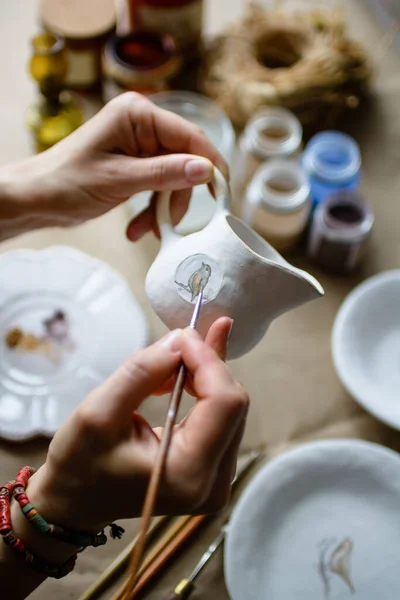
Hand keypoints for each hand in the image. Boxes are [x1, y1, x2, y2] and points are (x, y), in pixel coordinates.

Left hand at [0, 92, 227, 240]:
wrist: (38, 198)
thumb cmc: (68, 181)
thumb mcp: (120, 179)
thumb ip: (165, 173)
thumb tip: (206, 170)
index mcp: (138, 115)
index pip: (190, 136)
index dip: (210, 165)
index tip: (222, 194)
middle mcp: (142, 125)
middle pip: (185, 160)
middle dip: (178, 196)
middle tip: (170, 223)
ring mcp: (140, 145)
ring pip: (174, 178)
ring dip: (163, 208)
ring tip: (146, 231)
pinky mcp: (136, 164)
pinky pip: (159, 187)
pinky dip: (152, 209)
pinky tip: (138, 228)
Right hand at [26, 318, 246, 537]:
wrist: (76, 501)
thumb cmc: (79, 462)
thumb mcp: (98, 411)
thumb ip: (142, 372)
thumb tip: (182, 339)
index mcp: (188, 473)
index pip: (225, 403)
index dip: (209, 360)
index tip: (183, 334)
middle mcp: (215, 483)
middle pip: (233, 403)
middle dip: (206, 365)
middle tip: (175, 342)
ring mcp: (219, 479)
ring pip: (231, 406)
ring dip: (203, 376)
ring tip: (164, 369)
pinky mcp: (215, 469)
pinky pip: (222, 416)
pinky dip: (203, 389)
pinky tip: (178, 379)